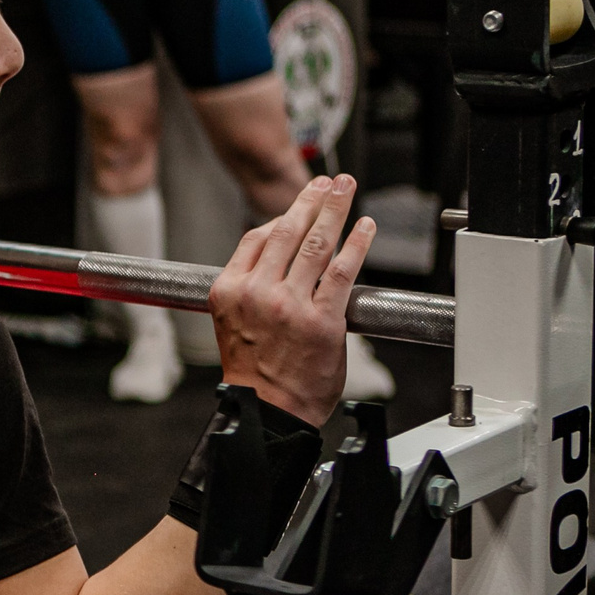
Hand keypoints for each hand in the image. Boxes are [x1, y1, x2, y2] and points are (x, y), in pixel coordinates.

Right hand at [208, 175, 374, 427]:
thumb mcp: (233, 324)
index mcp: (229, 291)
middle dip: (311, 200)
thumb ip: (251, 290)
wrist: (268, 413)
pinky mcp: (321, 319)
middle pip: (286, 231)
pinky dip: (355, 244)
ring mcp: (289, 304)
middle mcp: (256, 293)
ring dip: (334, 210)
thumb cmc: (255, 375)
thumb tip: (282, 262)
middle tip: (328, 182)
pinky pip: (341, 271)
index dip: (280, 217)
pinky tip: (364, 227)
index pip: (255, 239)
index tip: (299, 206)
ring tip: (346, 189)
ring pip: (314, 244)